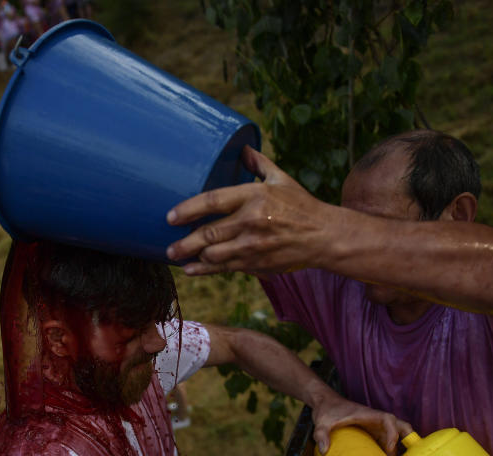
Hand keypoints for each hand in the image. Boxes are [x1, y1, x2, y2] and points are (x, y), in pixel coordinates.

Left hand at [165, 146, 333, 276]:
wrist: (323, 236)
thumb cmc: (300, 205)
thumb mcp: (281, 179)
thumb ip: (259, 164)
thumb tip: (243, 147)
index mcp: (254, 196)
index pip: (213, 201)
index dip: (188, 209)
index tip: (171, 217)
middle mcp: (251, 221)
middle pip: (208, 233)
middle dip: (184, 242)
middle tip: (168, 245)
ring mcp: (253, 245)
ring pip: (213, 254)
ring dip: (193, 257)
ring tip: (176, 255)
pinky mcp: (256, 263)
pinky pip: (225, 268)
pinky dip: (205, 270)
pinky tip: (191, 269)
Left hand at [311, 393, 411, 455]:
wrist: (325, 402)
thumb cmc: (327, 409)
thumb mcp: (322, 422)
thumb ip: (321, 434)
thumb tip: (324, 451)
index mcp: (368, 415)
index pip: (388, 420)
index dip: (393, 433)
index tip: (389, 447)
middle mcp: (375, 420)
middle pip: (400, 426)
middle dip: (407, 439)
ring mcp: (374, 426)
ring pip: (394, 436)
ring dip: (397, 449)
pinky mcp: (371, 432)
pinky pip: (385, 441)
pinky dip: (389, 451)